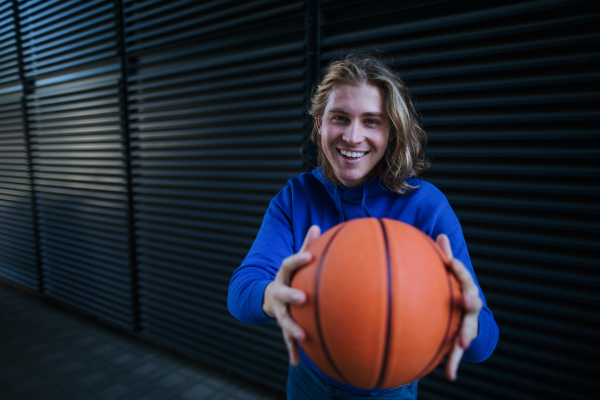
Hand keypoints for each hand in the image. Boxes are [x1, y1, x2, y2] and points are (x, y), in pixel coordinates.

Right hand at [263, 225, 320, 364]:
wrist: (269, 296)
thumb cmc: (292, 276)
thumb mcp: (296, 261)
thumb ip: (307, 246)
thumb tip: (317, 226)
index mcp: (283, 275)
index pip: (289, 264)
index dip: (299, 259)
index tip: (310, 256)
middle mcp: (278, 293)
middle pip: (283, 294)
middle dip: (291, 296)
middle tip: (303, 298)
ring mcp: (279, 310)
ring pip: (284, 320)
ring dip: (292, 328)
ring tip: (303, 336)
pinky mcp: (283, 325)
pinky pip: (287, 339)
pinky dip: (292, 351)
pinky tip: (297, 363)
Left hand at [436, 234, 482, 380]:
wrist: (466, 314)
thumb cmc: (453, 289)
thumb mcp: (451, 274)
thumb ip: (445, 256)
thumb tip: (440, 234)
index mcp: (465, 288)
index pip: (463, 277)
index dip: (459, 269)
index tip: (451, 261)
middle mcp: (470, 307)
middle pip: (473, 303)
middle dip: (470, 301)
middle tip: (465, 299)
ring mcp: (467, 325)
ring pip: (468, 329)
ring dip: (465, 335)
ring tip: (462, 341)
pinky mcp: (459, 341)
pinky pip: (456, 354)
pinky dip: (454, 364)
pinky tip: (450, 375)